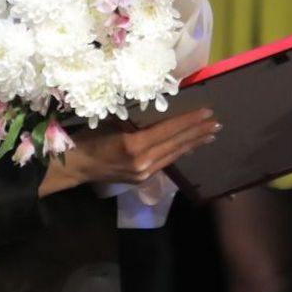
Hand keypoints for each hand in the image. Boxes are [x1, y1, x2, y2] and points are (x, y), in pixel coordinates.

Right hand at [41, 107, 217, 192]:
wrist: (73, 166)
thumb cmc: (87, 137)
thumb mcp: (111, 121)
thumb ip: (135, 120)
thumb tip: (156, 112)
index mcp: (134, 145)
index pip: (169, 130)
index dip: (190, 121)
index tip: (207, 112)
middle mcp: (143, 162)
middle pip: (176, 144)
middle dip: (198, 133)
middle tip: (217, 123)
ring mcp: (144, 173)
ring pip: (174, 155)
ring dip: (193, 144)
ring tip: (210, 135)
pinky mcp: (142, 178)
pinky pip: (165, 162)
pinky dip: (178, 152)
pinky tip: (188, 146)